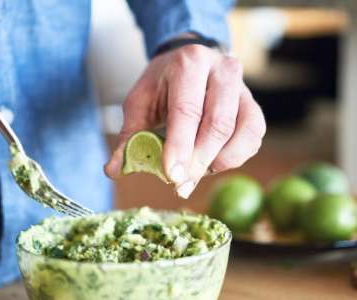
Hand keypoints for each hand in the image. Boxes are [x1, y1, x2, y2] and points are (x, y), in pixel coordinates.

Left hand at [105, 44, 265, 197]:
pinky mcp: (254, 106)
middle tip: (180, 185)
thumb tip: (114, 170)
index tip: (171, 176)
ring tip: (193, 174)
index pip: (186, 110)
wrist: (191, 64)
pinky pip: (253, 137)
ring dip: (217, 161)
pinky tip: (211, 163)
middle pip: (218, 123)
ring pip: (241, 132)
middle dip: (198, 160)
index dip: (180, 146)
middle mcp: (222, 70)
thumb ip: (130, 135)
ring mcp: (244, 88)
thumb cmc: (162, 85)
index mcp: (189, 64)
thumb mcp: (139, 102)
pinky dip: (233, 157)